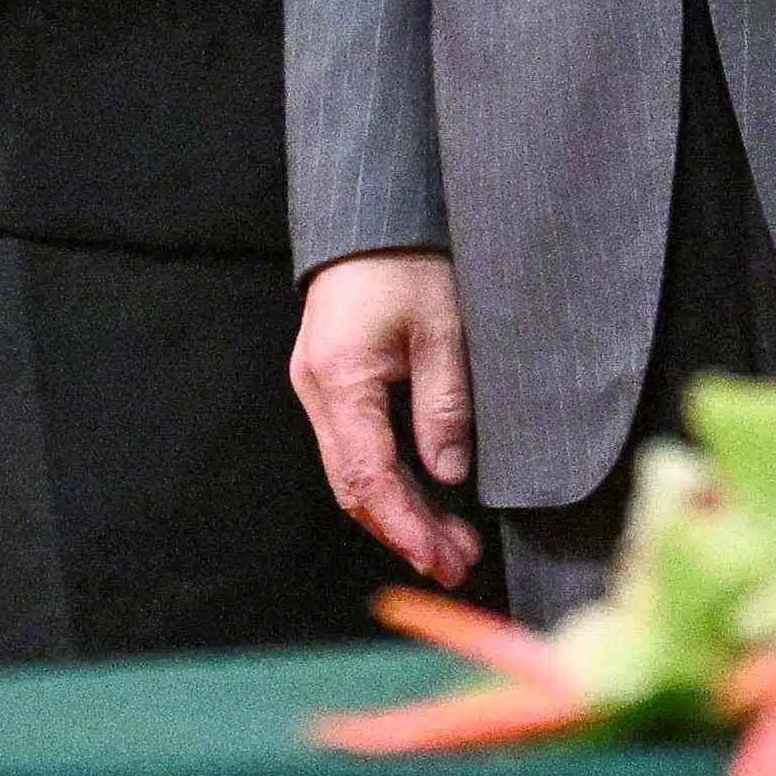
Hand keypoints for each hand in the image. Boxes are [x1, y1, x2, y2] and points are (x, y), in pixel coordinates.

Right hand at [289, 250, 481, 588]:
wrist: (373, 214)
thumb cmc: (410, 258)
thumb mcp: (444, 329)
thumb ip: (444, 405)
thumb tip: (448, 475)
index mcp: (341, 378)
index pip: (369, 476)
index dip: (406, 525)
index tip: (443, 558)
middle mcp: (317, 390)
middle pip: (355, 485)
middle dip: (405, 530)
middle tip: (459, 562)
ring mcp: (319, 387)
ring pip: (354, 471)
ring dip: (400, 510)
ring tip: (453, 543)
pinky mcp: (332, 381)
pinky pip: (356, 447)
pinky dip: (391, 480)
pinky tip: (426, 499)